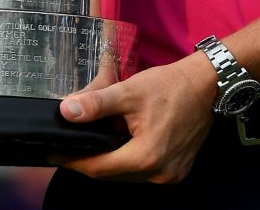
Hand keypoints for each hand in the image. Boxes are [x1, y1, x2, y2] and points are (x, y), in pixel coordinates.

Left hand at [53, 55, 218, 183]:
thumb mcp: (128, 91)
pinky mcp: (176, 170)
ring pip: (127, 175)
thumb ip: (96, 104)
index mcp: (146, 157)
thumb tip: (67, 112)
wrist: (206, 86)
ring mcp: (170, 174)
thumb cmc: (169, 86)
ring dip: (109, 162)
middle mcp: (159, 173)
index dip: (74, 162)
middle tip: (69, 148)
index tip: (53, 155)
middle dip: (89, 162)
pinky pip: (143, 171)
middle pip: (112, 174)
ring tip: (91, 144)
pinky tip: (118, 145)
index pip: (99, 168)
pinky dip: (127, 161)